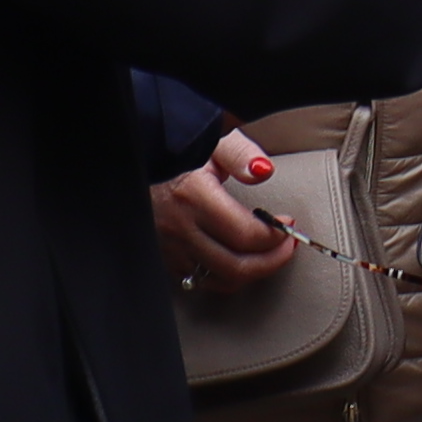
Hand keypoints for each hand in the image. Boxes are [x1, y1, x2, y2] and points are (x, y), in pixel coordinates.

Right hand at [150, 131, 298, 285]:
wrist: (132, 163)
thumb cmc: (176, 151)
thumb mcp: (210, 140)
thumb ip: (240, 154)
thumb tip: (264, 171)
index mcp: (192, 197)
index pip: (246, 234)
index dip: (276, 234)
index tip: (288, 223)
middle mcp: (180, 228)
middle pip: (237, 266)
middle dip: (272, 261)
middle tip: (287, 246)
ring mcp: (170, 248)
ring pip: (220, 280)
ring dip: (253, 272)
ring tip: (269, 254)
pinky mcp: (164, 258)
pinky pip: (202, 281)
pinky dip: (227, 275)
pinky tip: (240, 259)